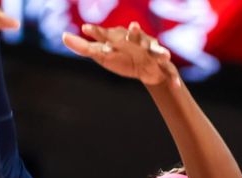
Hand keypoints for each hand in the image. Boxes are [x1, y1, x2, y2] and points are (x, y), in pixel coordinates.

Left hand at [62, 22, 179, 86]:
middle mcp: (137, 42)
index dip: (97, 32)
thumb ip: (84, 47)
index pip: (106, 34)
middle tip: (133, 26)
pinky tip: (176, 87)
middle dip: (135, 33)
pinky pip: (170, 73)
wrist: (147, 68)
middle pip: (136, 37)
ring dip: (161, 52)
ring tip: (166, 55)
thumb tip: (64, 36)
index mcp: (120, 39)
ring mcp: (152, 53)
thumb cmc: (122, 57)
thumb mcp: (102, 54)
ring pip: (157, 51)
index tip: (85, 29)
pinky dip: (173, 80)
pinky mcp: (163, 66)